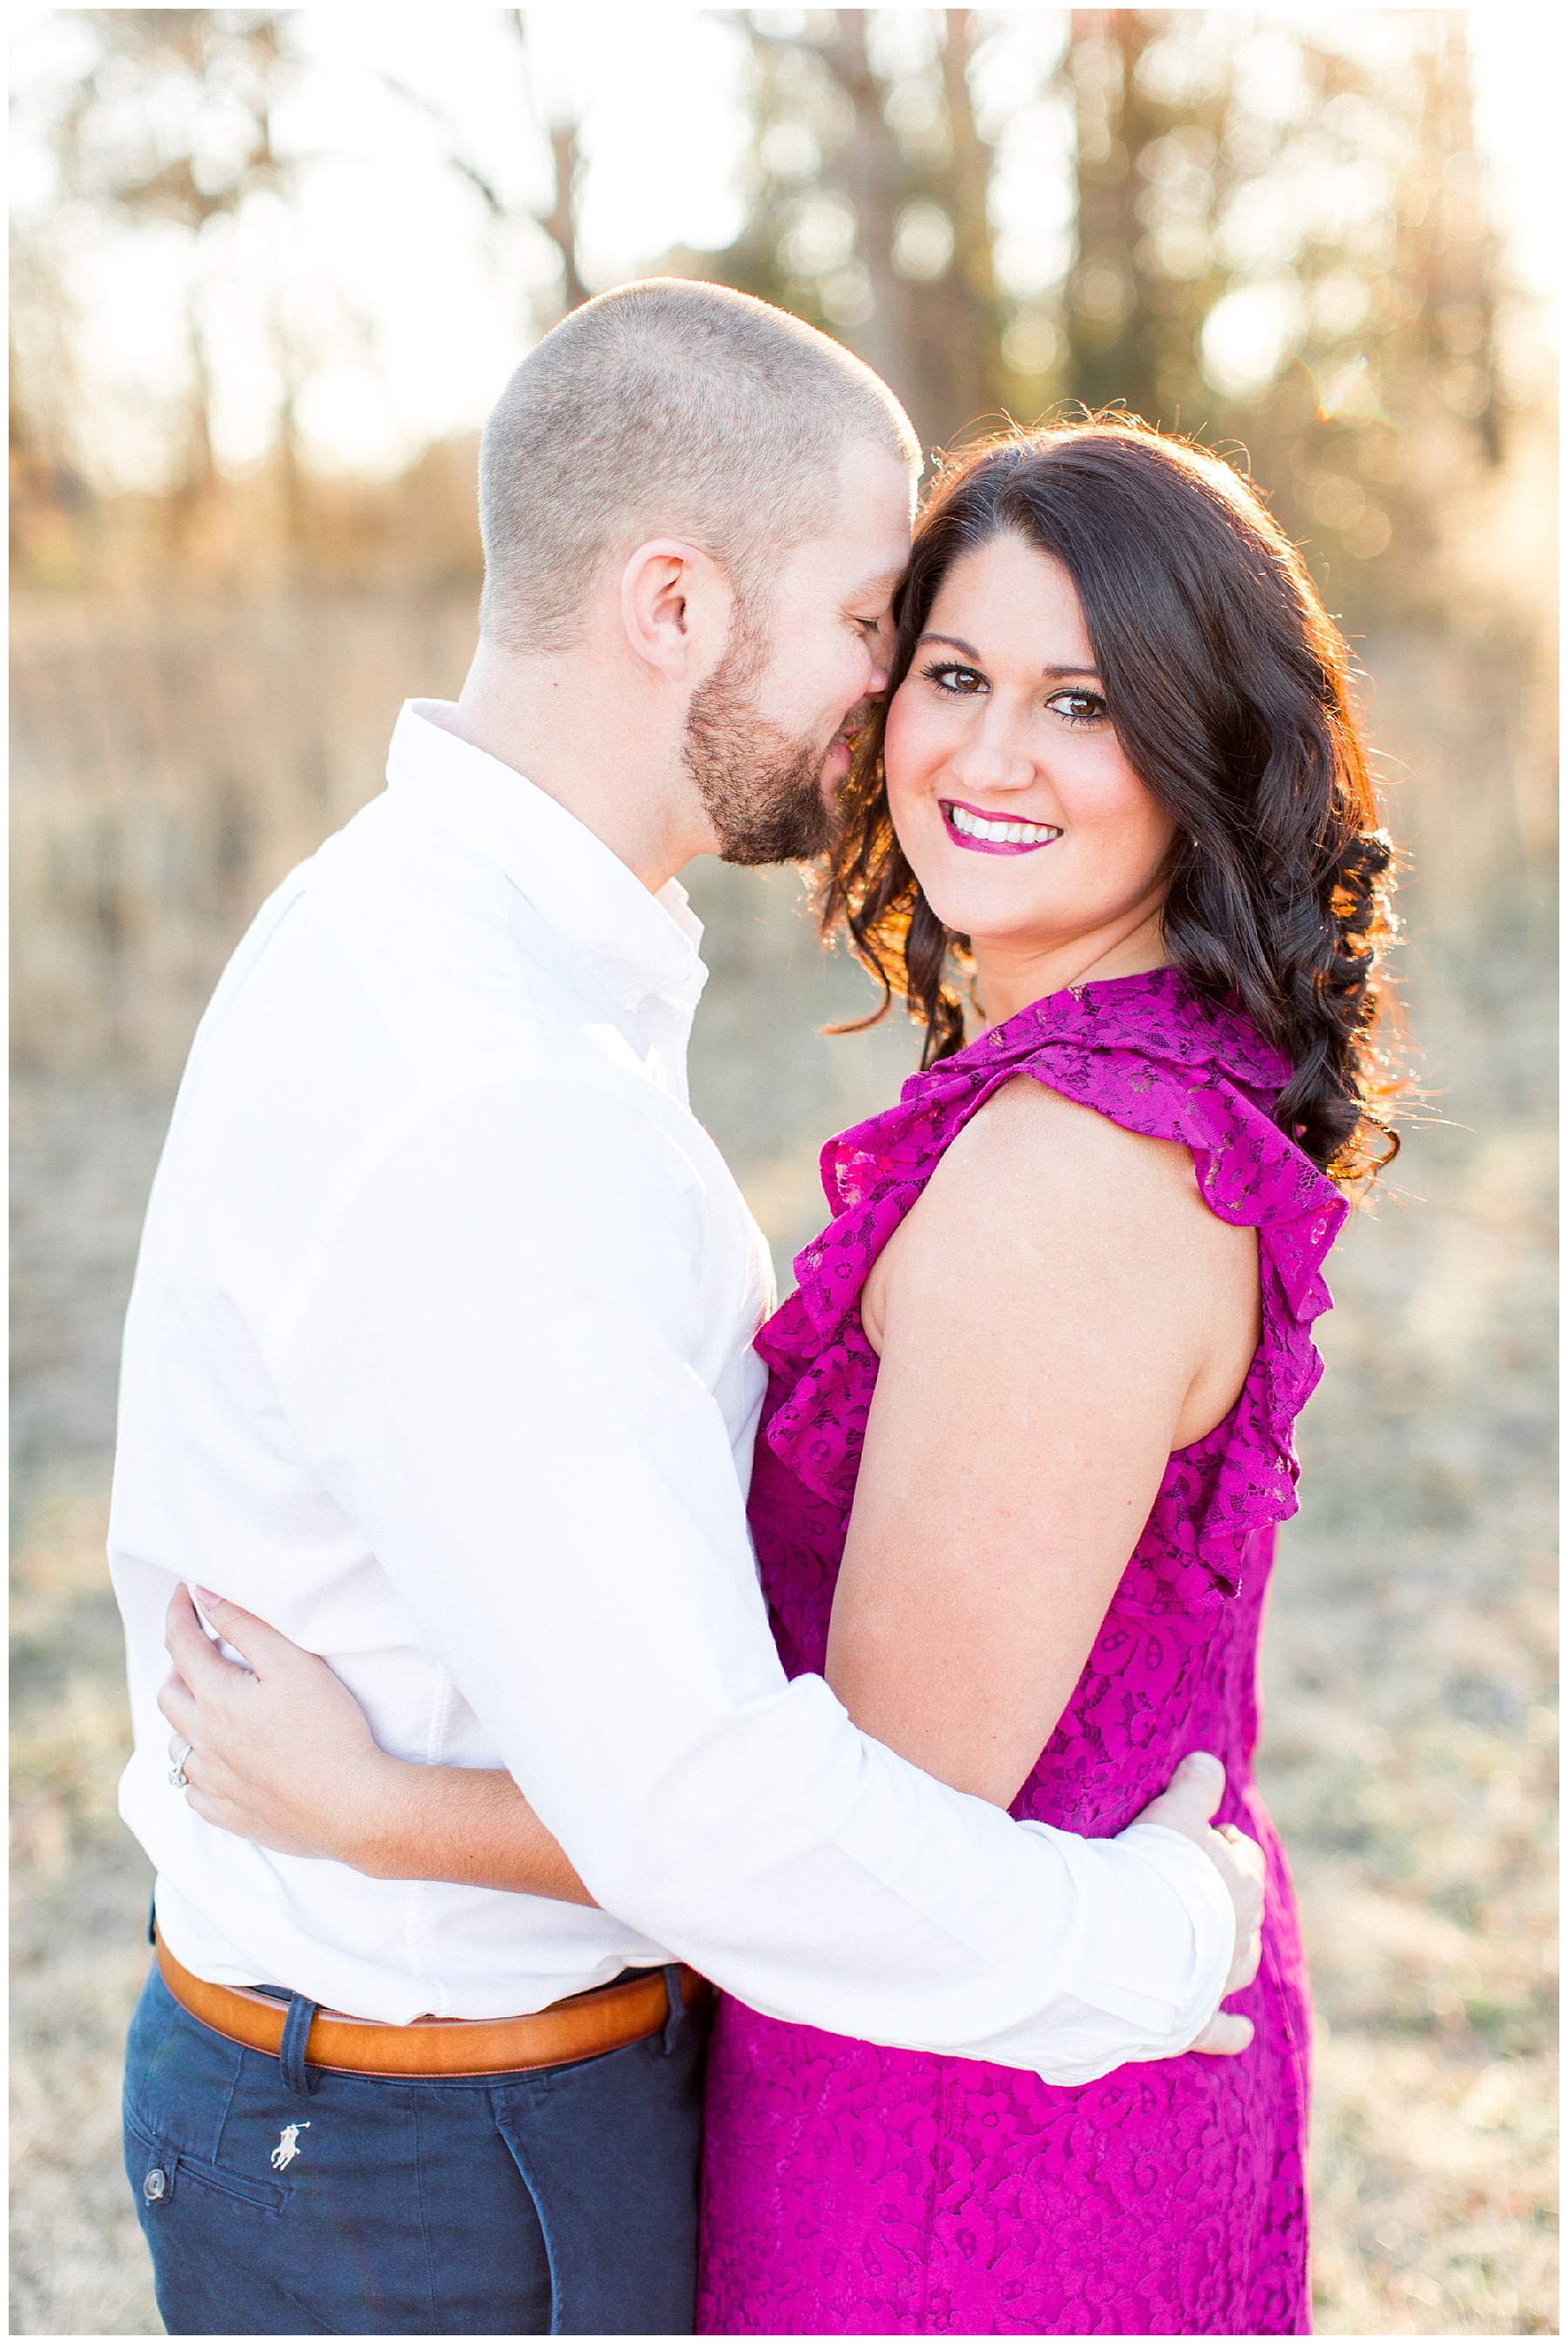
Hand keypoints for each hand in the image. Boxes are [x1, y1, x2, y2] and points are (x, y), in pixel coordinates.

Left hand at [159, 1583, 394, 1865]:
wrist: (349, 1806)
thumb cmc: (327, 1728)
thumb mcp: (291, 1661)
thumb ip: (244, 1624)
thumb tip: (203, 1595)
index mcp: (215, 1700)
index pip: (181, 1644)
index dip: (179, 1611)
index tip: (184, 1591)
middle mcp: (203, 1743)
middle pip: (168, 1695)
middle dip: (177, 1665)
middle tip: (200, 1649)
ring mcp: (213, 1783)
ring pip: (176, 1745)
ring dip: (183, 1718)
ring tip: (206, 1705)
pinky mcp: (229, 1814)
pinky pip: (194, 1791)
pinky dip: (197, 1769)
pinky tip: (216, 1763)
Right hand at [1131, 1750, 1266, 2056]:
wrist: (1124, 1946)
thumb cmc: (1151, 1873)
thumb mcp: (1174, 1813)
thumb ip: (1195, 1784)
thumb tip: (1208, 1760)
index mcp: (1241, 1887)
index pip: (1243, 1854)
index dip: (1221, 1840)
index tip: (1196, 1833)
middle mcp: (1240, 1937)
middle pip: (1244, 1907)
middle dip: (1225, 1893)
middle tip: (1189, 1878)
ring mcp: (1218, 1981)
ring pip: (1239, 1963)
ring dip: (1231, 1951)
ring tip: (1213, 1940)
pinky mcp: (1192, 2019)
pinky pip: (1220, 2030)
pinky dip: (1231, 2032)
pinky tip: (1242, 2036)